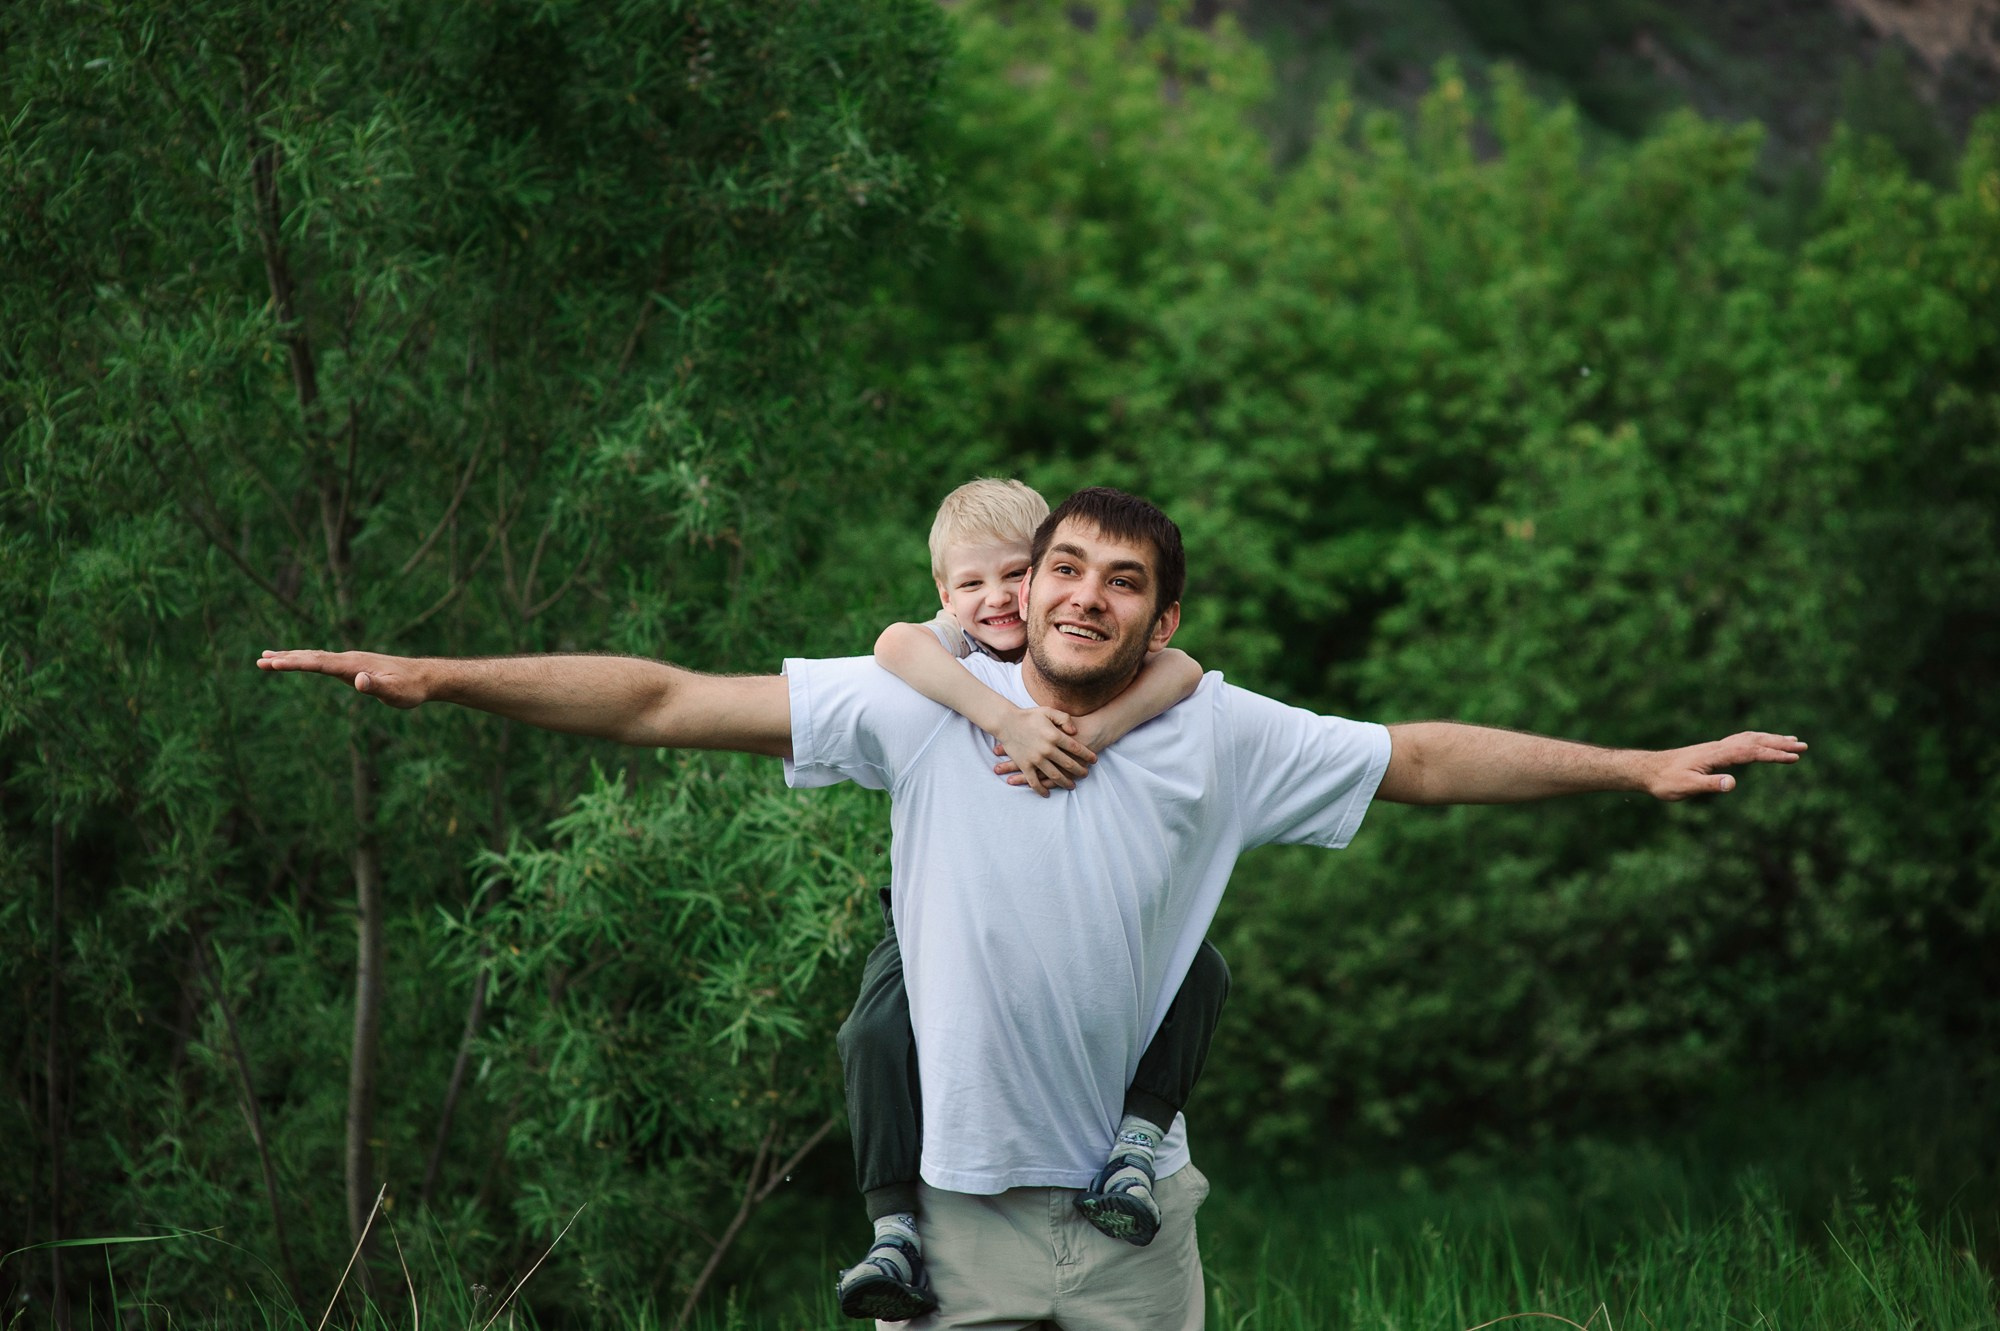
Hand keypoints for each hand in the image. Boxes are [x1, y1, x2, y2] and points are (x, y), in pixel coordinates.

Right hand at [257, 649, 427, 708]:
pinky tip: (298, 661)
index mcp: (354, 665)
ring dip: (290, 656)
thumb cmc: (411, 688)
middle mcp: (349, 659)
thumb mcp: (396, 693)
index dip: (295, 663)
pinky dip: (305, 660)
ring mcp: (350, 661)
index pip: (318, 663)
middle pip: (311, 656)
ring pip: (314, 656)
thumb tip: (359, 681)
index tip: (273, 663)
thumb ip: (377, 686)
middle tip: (259, 661)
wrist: (425, 677)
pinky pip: (323, 661)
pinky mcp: (353, 666)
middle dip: (285, 659)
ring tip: (266, 657)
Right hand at [989, 706, 1096, 796]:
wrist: (1006, 721)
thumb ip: (1064, 719)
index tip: (1094, 760)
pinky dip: (1041, 789)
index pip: (1076, 748)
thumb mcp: (1049, 711)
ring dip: (1065, 782)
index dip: (1087, 755)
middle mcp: (1047, 749)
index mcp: (1054, 735)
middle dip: (1080, 771)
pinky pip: (1034, 781)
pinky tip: (1047, 793)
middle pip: (1069, 764)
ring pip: (1055, 776)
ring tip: (1072, 786)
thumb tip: (1075, 732)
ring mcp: (1035, 759)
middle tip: (1086, 774)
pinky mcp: (1024, 765)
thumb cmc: (1029, 715)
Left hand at [1645, 731, 1806, 800]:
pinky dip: (1756, 741)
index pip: (1751, 752)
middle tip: (1804, 746)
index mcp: (1716, 755)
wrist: (1647, 770)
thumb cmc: (1665, 781)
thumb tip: (1732, 783)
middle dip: (1780, 744)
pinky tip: (1761, 744)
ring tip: (1791, 741)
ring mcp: (1715, 748)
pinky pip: (1740, 742)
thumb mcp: (1686, 787)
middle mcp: (1718, 747)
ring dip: (1771, 739)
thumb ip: (1709, 785)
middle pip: (1754, 741)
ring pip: (1749, 739)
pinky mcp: (1712, 752)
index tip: (1794, 757)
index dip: (1774, 754)